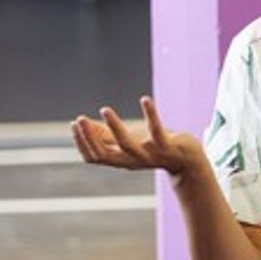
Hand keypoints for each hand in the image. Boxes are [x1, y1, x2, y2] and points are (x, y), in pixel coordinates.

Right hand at [71, 96, 202, 176]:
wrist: (186, 160)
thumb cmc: (154, 148)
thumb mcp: (128, 141)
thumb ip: (106, 135)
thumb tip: (84, 124)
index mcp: (120, 160)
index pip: (93, 157)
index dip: (81, 143)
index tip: (73, 124)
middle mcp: (131, 160)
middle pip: (104, 154)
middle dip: (89, 137)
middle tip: (79, 119)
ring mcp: (148, 155)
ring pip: (126, 144)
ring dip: (114, 127)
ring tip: (104, 110)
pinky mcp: (165, 146)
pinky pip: (156, 130)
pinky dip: (151, 114)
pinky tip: (145, 99)